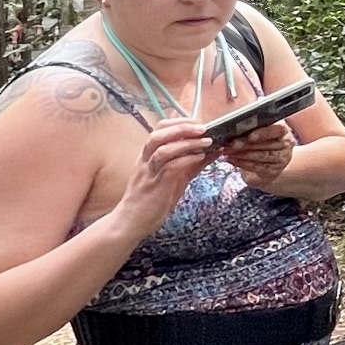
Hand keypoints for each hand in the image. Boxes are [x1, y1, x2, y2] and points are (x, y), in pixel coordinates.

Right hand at [113, 122, 218, 239]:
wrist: (132, 222)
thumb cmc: (152, 199)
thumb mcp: (175, 178)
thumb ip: (191, 164)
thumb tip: (213, 151)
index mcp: (148, 155)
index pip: (160, 129)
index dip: (179, 122)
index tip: (198, 122)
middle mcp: (145, 160)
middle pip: (159, 134)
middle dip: (182, 127)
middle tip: (203, 128)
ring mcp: (149, 172)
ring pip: (163, 149)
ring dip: (187, 142)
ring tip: (206, 141)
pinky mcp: (154, 186)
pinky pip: (169, 167)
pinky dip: (186, 160)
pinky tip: (200, 157)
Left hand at [220, 120, 294, 188]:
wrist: (273, 161)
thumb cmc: (263, 141)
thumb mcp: (261, 131)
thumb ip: (252, 128)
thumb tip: (234, 127)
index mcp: (283, 130)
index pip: (276, 130)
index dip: (263, 133)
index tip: (250, 136)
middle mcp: (285, 144)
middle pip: (266, 144)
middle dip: (246, 144)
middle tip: (231, 145)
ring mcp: (281, 158)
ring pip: (262, 156)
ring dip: (243, 155)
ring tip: (229, 153)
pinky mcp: (274, 170)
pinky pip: (258, 167)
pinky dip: (243, 164)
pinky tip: (233, 160)